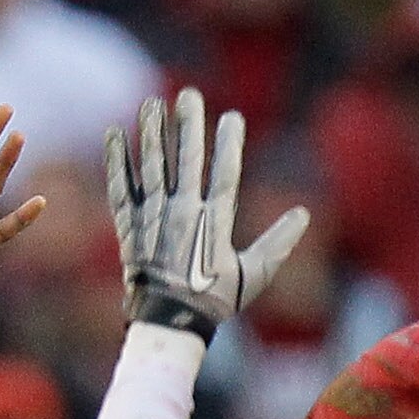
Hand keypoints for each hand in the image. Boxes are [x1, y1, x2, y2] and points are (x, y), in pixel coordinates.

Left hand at [104, 89, 307, 339]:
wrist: (167, 324)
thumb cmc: (213, 301)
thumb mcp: (253, 276)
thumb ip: (278, 244)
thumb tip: (304, 215)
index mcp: (213, 224)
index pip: (224, 174)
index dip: (228, 144)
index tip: (232, 116)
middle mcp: (181, 215)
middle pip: (186, 161)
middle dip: (187, 125)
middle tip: (188, 94)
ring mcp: (152, 219)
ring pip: (151, 168)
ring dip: (151, 134)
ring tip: (151, 104)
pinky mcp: (128, 227)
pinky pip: (120, 188)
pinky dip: (116, 162)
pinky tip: (114, 135)